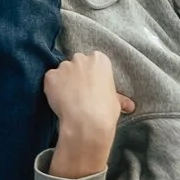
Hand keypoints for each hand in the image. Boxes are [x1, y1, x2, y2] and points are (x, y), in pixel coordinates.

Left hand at [43, 52, 131, 178]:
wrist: (87, 122)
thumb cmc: (105, 111)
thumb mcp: (116, 102)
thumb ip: (119, 98)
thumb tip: (129, 106)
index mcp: (100, 60)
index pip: (92, 61)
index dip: (90, 74)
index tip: (91, 86)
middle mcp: (81, 58)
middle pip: (76, 63)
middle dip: (76, 74)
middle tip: (79, 92)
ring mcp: (64, 66)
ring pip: (62, 71)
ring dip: (63, 81)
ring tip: (68, 99)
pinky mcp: (51, 76)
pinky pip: (50, 80)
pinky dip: (52, 88)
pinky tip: (58, 100)